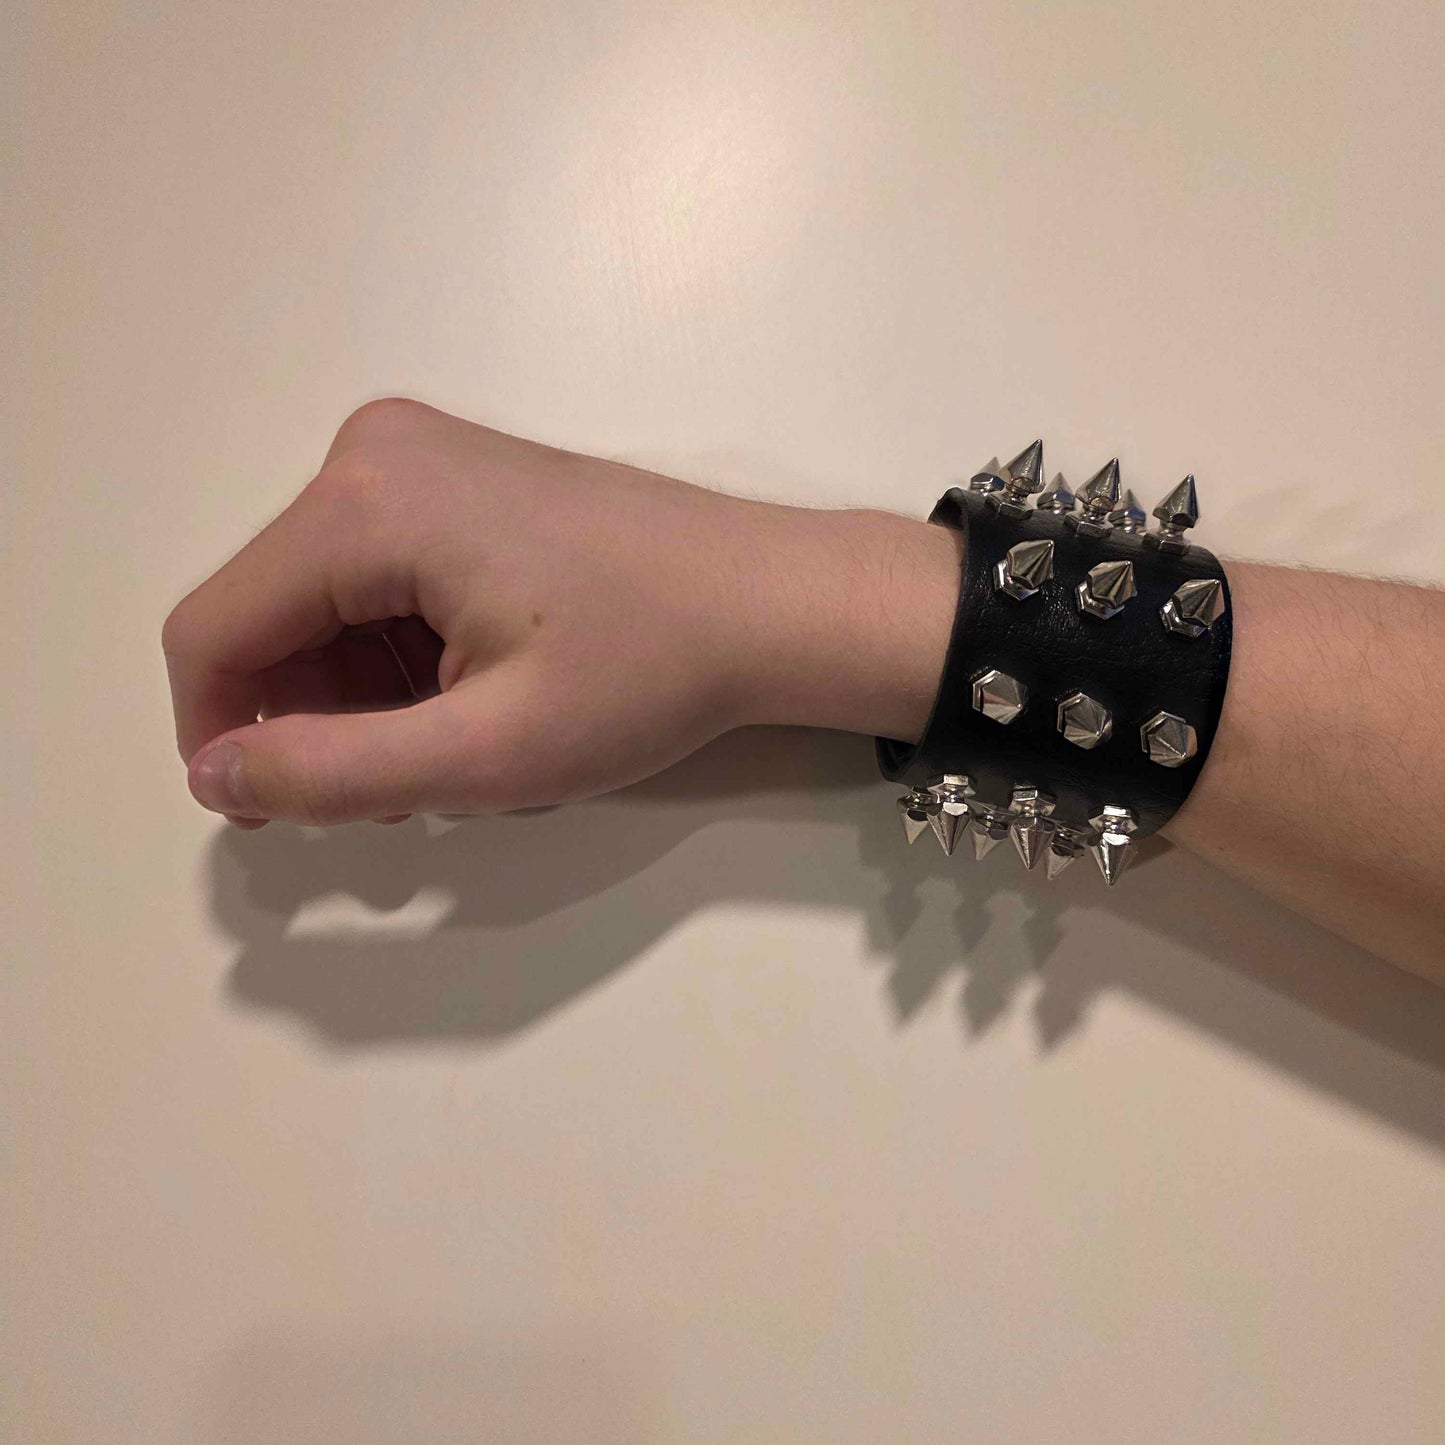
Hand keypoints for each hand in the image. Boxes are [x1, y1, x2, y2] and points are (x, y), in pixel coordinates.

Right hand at [163, 398, 960, 825]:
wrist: (771, 600)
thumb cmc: (646, 673)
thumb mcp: (486, 753)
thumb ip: (332, 773)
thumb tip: (213, 777)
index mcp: (365, 502)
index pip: (214, 630)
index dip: (219, 736)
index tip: (276, 815)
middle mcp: (372, 451)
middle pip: (269, 612)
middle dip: (309, 714)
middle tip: (404, 788)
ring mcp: (418, 452)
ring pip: (320, 599)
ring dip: (358, 690)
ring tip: (455, 743)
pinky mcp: (457, 472)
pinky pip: (373, 573)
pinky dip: (395, 649)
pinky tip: (471, 689)